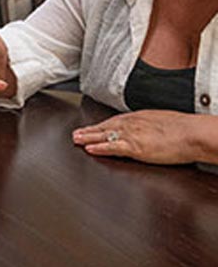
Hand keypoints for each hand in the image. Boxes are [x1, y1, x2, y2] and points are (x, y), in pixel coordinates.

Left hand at [72, 110, 197, 164]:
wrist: (190, 132)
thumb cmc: (181, 128)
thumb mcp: (159, 121)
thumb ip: (148, 125)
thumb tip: (146, 129)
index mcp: (136, 118)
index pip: (113, 122)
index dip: (100, 126)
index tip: (90, 128)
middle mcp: (130, 124)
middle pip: (104, 128)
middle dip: (89, 131)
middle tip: (75, 134)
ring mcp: (130, 135)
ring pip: (104, 136)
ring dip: (88, 138)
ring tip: (76, 140)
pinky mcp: (134, 147)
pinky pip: (112, 148)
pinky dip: (99, 148)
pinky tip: (89, 149)